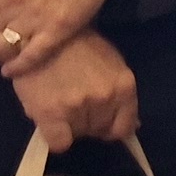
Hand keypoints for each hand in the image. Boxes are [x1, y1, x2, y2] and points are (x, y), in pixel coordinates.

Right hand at [12, 30, 138, 152]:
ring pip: (77, 135)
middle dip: (87, 121)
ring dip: (68, 124)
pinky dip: (55, 137)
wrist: (41, 32)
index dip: (108, 125)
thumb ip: (121, 95)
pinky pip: (59, 143)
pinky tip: (48, 120)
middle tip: (71, 100)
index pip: (124, 128)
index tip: (96, 117)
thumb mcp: (110, 64)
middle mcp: (106, 98)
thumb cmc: (77, 46)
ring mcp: (79, 106)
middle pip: (98, 131)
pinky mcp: (52, 113)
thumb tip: (134, 126)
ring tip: (57, 100)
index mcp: (124, 86)